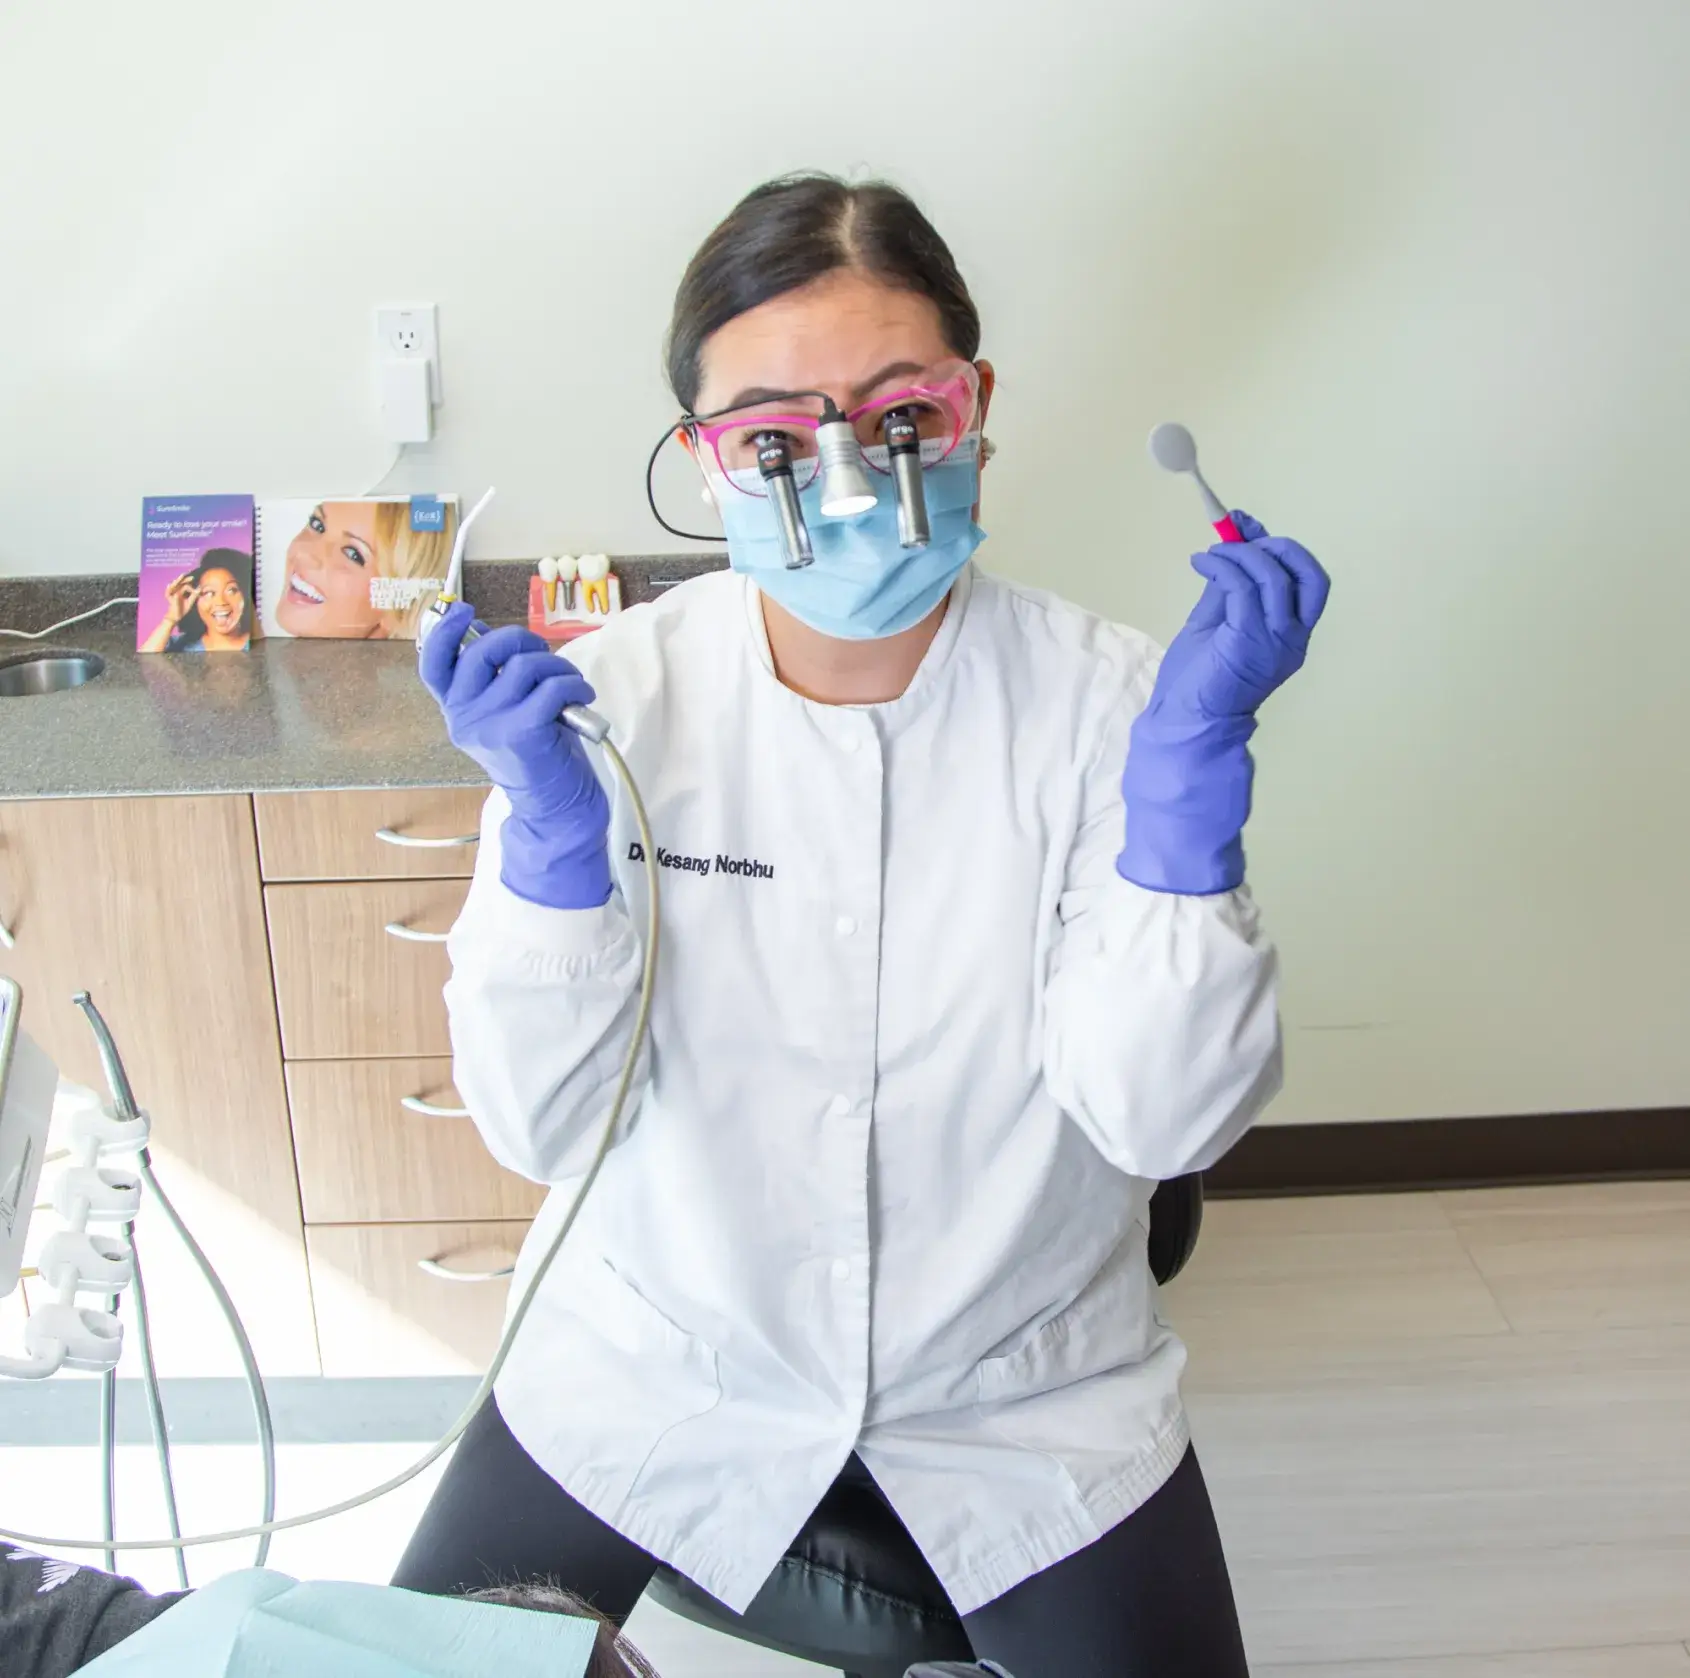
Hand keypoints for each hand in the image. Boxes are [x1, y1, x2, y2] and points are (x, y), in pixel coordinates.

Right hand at [162, 572, 197, 624]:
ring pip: (174, 585)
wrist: (176, 616)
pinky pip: (168, 592)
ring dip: (178, 580)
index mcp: (181, 591)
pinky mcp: (169, 598)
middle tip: (192, 577)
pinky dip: (169, 588)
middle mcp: (176, 591)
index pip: (186, 585)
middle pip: (180, 583)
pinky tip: (169, 584)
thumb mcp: (190, 602)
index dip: (192, 587)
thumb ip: (194, 595)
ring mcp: (172, 594)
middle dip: (185, 579)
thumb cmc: (183, 609)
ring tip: (182, 575)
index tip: (199, 590)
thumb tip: (200, 588)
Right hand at [420, 602, 611, 908]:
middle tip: (543, 656)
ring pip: (524, 667)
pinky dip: (573, 685)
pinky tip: (582, 696)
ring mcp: (488, 726)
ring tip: (571, 683)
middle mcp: (464, 718)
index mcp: (456, 709)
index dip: (444, 631)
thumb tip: (494, 635)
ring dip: (558, 667)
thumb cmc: (537, 752)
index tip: (464, 612)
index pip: (434, 664)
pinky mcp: (519, 733)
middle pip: (482, 651)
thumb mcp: (507, 710)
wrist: (554, 807)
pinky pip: (550, 687)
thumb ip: (495, 677)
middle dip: (520, 641)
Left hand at [1117, 512, 1328, 896]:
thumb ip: (1230, 586)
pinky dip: (1223, 566)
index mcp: (1291, 635)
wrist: (1183, 722)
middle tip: (1238, 538)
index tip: (1245, 524)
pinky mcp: (1247, 641)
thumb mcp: (1217, 622)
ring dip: (1240, 554)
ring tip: (1210, 555)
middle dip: (1276, 546)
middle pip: (1308, 575)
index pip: (1308, 581)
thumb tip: (1232, 544)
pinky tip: (1200, 563)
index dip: (1282, 546)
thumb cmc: (1198, 680)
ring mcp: (1274, 642)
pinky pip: (1242, 587)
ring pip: (1273, 576)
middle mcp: (1293, 639)